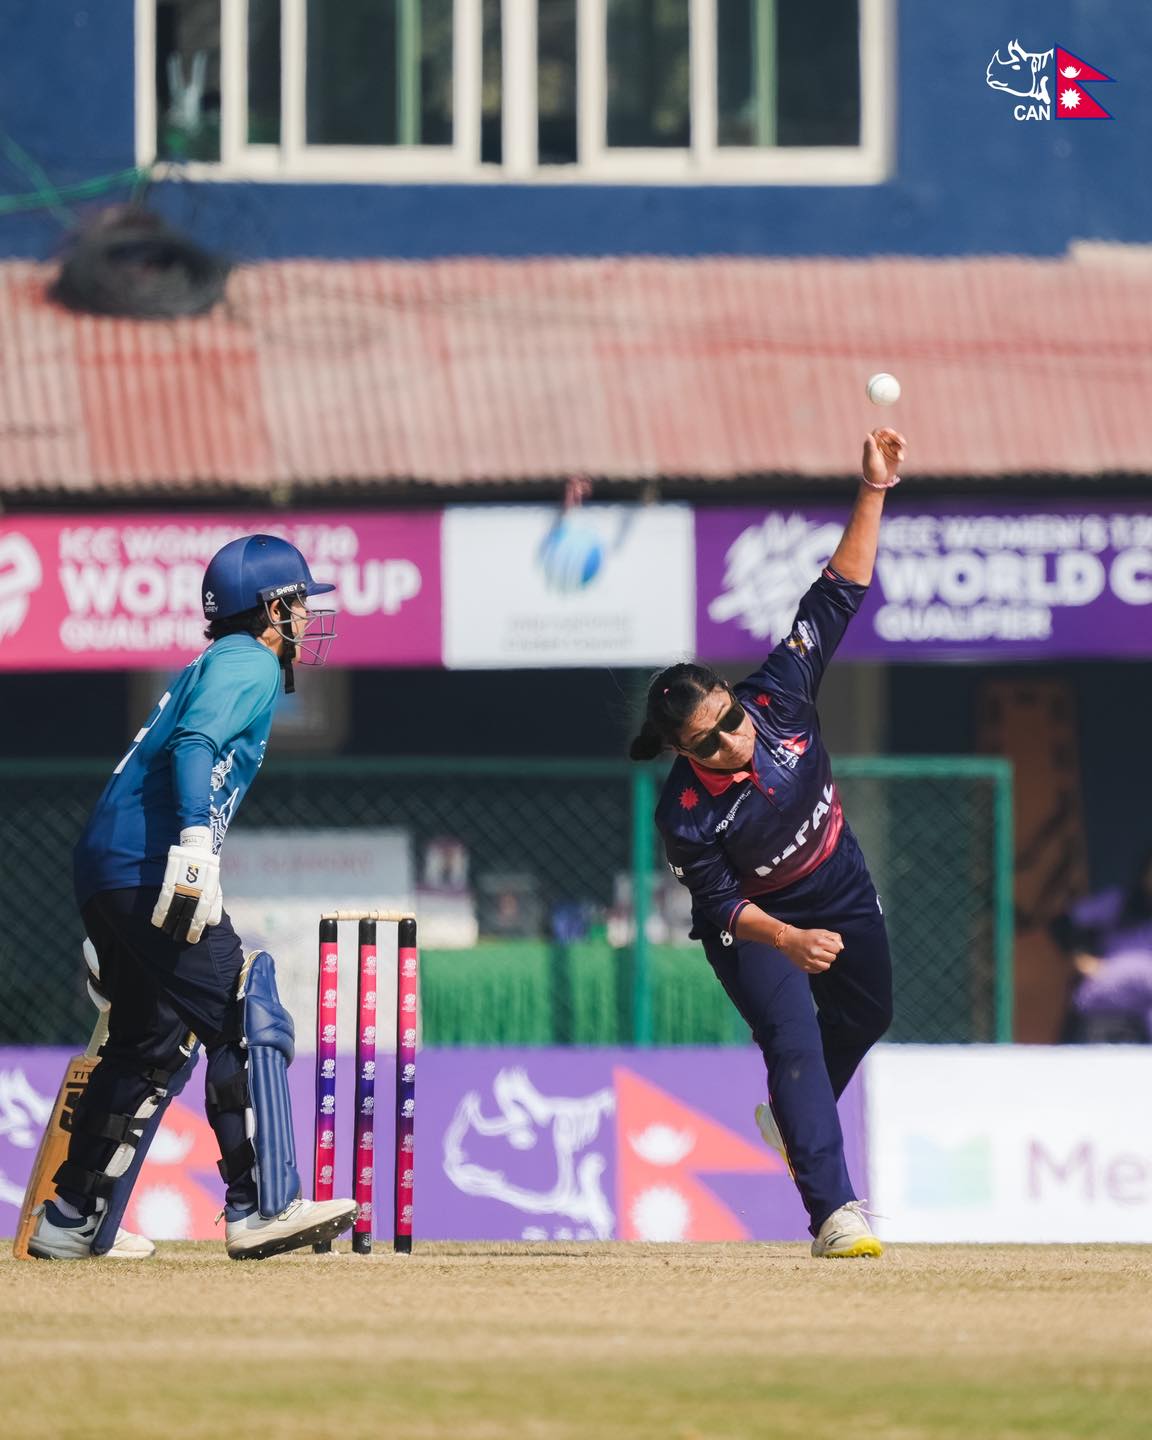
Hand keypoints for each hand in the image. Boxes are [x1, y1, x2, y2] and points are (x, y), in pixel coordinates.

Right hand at [151, 827, 220, 943]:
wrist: (196, 846)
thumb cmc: (206, 869)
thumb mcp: (215, 884)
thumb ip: (215, 903)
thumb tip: (212, 923)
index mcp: (211, 887)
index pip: (206, 911)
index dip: (198, 926)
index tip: (192, 938)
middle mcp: (199, 885)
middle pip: (193, 910)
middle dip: (186, 927)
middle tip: (181, 940)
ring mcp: (185, 881)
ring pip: (177, 906)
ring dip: (172, 922)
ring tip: (168, 932)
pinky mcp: (172, 876)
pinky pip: (165, 897)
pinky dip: (160, 910)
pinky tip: (157, 920)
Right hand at [779, 926, 843, 974]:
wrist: (789, 941)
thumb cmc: (807, 936)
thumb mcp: (821, 932)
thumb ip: (834, 937)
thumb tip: (841, 948)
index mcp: (820, 941)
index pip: (837, 949)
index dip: (832, 946)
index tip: (826, 944)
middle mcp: (815, 952)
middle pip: (833, 958)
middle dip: (829, 954)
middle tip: (821, 950)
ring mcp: (810, 961)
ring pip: (827, 966)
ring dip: (824, 961)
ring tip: (818, 956)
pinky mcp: (806, 968)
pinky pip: (819, 970)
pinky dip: (817, 966)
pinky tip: (813, 960)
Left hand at [862, 428, 905, 488]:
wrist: (877, 482)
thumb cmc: (872, 470)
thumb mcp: (871, 458)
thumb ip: (871, 446)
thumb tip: (868, 434)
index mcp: (873, 443)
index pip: (880, 432)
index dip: (886, 430)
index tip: (891, 432)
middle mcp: (881, 444)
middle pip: (891, 435)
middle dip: (897, 437)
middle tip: (901, 441)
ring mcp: (889, 449)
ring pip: (897, 442)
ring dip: (901, 444)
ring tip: (901, 449)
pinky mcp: (895, 455)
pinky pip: (901, 450)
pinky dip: (902, 453)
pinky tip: (900, 459)